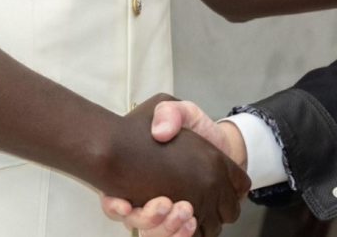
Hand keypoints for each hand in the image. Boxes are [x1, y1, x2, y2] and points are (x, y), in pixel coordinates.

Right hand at [96, 94, 248, 236]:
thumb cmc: (194, 129)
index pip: (112, 198)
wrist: (223, 145)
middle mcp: (143, 198)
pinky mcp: (183, 222)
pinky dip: (182, 236)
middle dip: (148, 219)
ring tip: (187, 214)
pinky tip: (192, 225)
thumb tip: (160, 131)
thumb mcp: (181, 111)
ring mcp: (163, 213)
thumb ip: (170, 113)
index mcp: (134, 173)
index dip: (113, 206)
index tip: (124, 205)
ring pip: (155, 234)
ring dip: (168, 230)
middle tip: (167, 205)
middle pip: (135, 222)